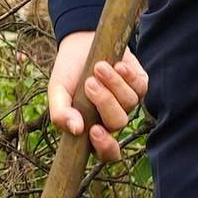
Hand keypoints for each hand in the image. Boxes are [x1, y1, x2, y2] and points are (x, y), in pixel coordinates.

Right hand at [46, 30, 147, 161]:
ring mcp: (127, 102)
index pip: (106, 153)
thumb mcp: (57, 92)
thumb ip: (60, 113)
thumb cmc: (67, 73)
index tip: (94, 130)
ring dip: (113, 83)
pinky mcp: (139, 84)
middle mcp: (112, 119)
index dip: (105, 147)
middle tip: (89, 83)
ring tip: (98, 66)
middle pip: (118, 123)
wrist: (80, 44)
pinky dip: (127, 75)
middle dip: (105, 102)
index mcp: (91, 128)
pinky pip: (140, 86)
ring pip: (130, 103)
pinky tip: (116, 64)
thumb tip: (76, 130)